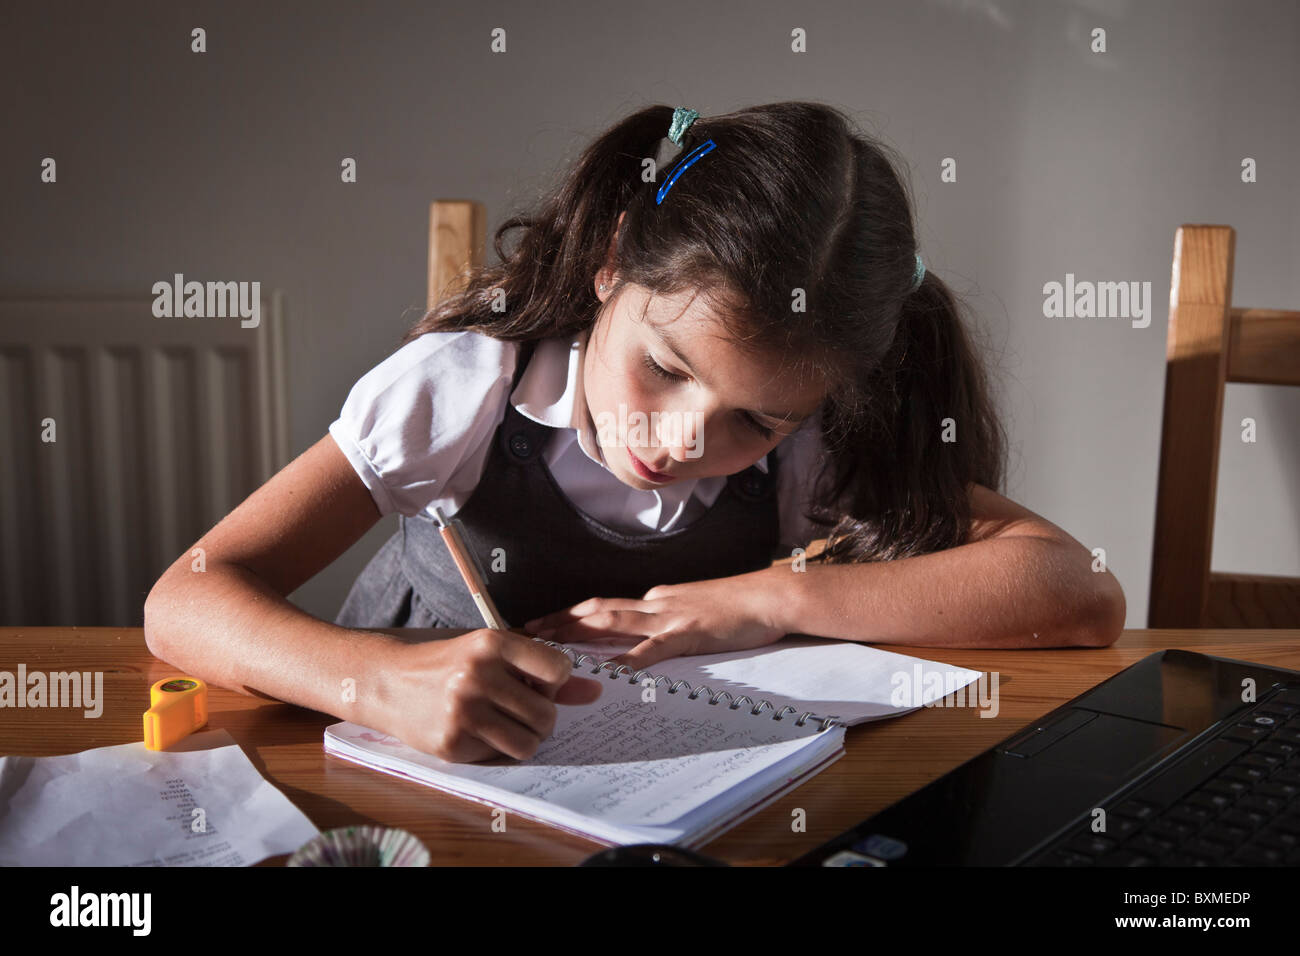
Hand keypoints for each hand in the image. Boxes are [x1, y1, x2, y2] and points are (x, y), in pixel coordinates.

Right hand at [376, 629, 601, 761]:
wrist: (386, 680)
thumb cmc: (447, 662)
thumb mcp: (492, 653)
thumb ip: (543, 671)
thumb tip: (595, 691)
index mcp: (491, 642)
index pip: (558, 668)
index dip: (555, 681)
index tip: (537, 682)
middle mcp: (478, 675)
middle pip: (547, 712)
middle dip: (542, 716)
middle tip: (520, 709)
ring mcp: (463, 711)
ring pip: (530, 741)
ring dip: (525, 737)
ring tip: (504, 723)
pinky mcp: (452, 742)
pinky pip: (499, 755)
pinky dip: (495, 747)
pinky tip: (475, 730)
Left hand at [522, 573, 788, 670]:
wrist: (771, 596)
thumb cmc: (740, 607)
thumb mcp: (696, 611)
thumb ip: (670, 624)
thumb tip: (644, 642)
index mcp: (656, 600)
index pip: (604, 607)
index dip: (569, 614)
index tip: (539, 625)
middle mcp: (655, 603)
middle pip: (596, 610)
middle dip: (558, 621)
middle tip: (523, 632)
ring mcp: (670, 616)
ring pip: (613, 622)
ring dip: (576, 632)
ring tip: (547, 646)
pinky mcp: (689, 632)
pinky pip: (651, 649)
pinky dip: (626, 660)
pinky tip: (607, 673)